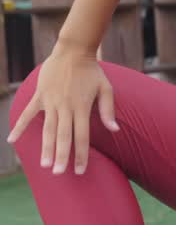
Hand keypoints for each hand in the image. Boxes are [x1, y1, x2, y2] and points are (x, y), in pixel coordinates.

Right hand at [7, 42, 117, 174]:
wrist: (74, 50)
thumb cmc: (92, 71)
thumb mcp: (106, 88)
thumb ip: (108, 110)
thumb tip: (115, 130)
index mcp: (82, 107)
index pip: (82, 136)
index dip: (81, 154)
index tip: (79, 170)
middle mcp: (66, 106)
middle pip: (63, 136)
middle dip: (60, 156)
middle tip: (58, 173)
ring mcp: (51, 101)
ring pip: (47, 128)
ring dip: (44, 147)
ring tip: (43, 165)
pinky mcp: (40, 95)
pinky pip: (27, 113)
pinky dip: (19, 126)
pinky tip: (12, 140)